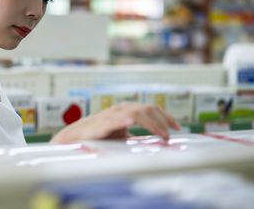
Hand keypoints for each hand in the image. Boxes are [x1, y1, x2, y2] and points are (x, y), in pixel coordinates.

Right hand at [51, 102, 180, 143]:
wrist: (75, 137)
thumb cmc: (98, 136)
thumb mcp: (121, 136)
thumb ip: (136, 137)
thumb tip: (155, 143)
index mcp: (128, 110)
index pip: (152, 108)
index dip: (166, 116)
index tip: (178, 127)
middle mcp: (122, 109)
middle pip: (148, 109)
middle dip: (163, 121)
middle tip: (171, 135)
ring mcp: (112, 115)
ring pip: (137, 112)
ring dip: (152, 123)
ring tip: (162, 134)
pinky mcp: (102, 124)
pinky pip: (116, 119)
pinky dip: (125, 119)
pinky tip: (131, 121)